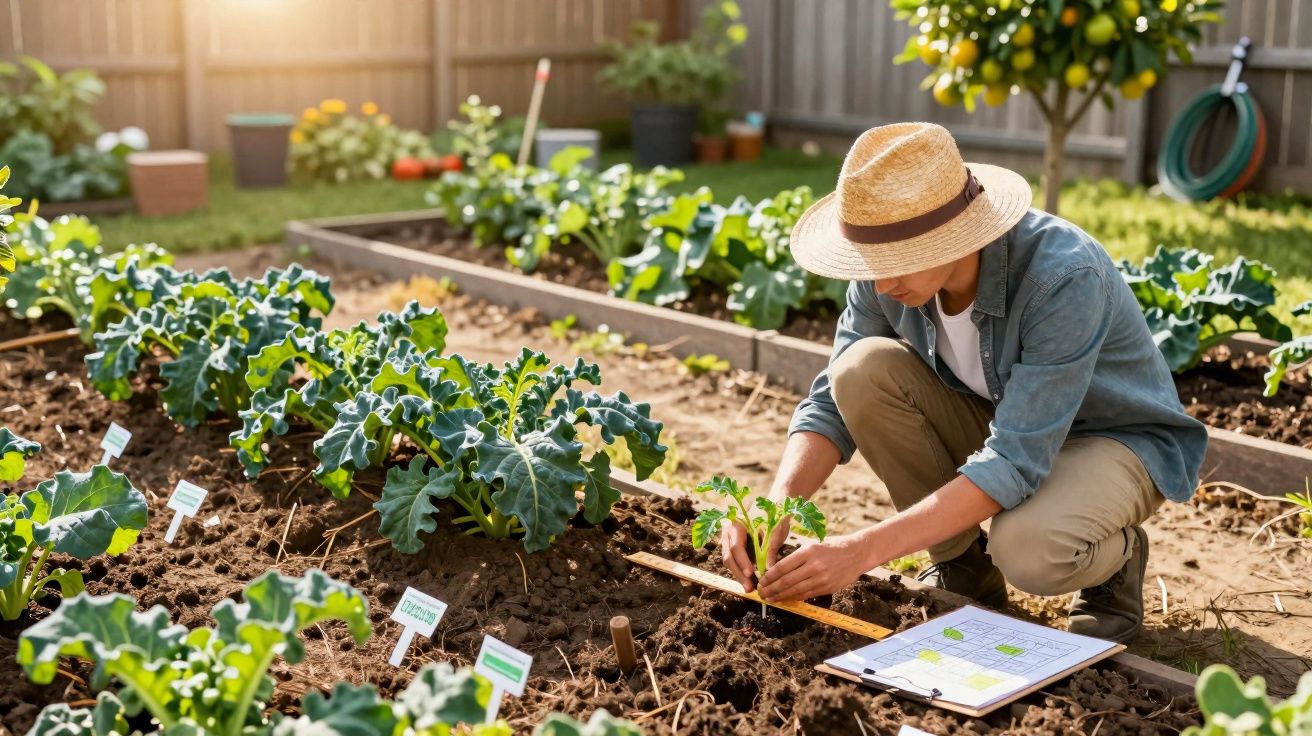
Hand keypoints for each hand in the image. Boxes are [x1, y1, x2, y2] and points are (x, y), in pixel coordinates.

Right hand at [720, 517, 789, 592]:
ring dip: (740, 576)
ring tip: (751, 588)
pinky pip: (734, 562)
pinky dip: (741, 572)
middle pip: (729, 557)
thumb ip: (770, 550)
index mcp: (737, 525)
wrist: (772, 507)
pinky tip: (750, 582)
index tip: (751, 573)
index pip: (736, 546)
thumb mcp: (773, 531)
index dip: (743, 561)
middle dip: (739, 574)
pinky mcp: (733, 549)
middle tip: (749, 588)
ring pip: (730, 562)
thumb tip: (769, 570)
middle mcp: (728, 533)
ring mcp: (728, 541)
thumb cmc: (773, 516)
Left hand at [758, 531, 876, 601]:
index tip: (761, 581)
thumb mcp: (813, 545)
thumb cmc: (832, 547)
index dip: (769, 576)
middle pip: (786, 581)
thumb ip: (797, 558)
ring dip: (780, 596)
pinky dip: (794, 598)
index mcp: (808, 552)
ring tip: (770, 598)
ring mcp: (822, 578)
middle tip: (761, 593)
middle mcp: (814, 566)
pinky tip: (785, 599)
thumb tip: (777, 570)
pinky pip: (806, 595)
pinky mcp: (827, 588)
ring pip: (795, 590)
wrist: (857, 553)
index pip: (783, 567)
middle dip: (771, 588)